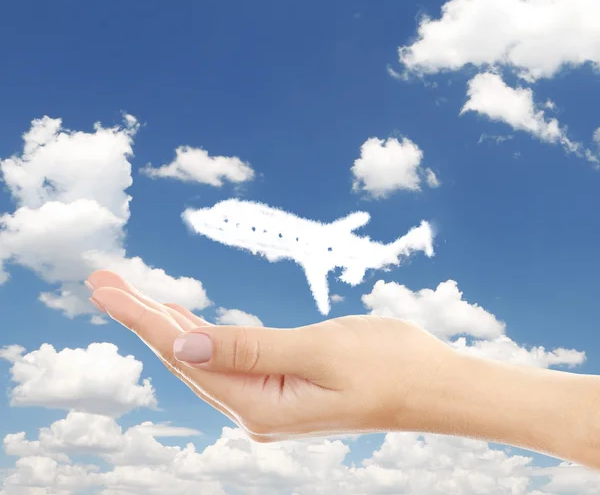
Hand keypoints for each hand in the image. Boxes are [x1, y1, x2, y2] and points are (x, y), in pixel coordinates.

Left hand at [86, 270, 457, 441]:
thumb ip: (250, 349)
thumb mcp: (319, 352)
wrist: (432, 387)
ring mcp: (266, 401)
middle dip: (143, 316)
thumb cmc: (388, 365)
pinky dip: (200, 333)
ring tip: (130, 294)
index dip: (142, 318)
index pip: (185, 355)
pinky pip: (225, 358)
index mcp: (260, 405)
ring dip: (166, 323)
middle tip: (102, 281)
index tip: (104, 288)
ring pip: (201, 357)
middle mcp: (254, 410)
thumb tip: (182, 345)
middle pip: (184, 357)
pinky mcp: (278, 387)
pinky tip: (182, 319)